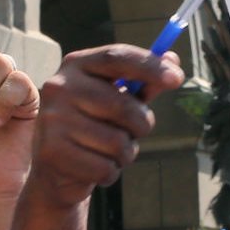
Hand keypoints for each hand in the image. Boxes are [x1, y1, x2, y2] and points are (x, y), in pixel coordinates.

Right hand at [27, 46, 181, 210]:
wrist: (55, 168)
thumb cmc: (94, 124)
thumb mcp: (117, 99)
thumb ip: (144, 81)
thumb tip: (173, 61)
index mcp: (77, 65)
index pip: (116, 57)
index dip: (150, 66)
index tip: (177, 78)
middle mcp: (59, 87)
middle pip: (123, 105)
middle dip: (142, 124)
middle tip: (138, 131)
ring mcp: (53, 119)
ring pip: (117, 142)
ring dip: (126, 153)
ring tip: (112, 151)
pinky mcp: (52, 151)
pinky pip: (105, 167)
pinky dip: (111, 172)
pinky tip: (97, 166)